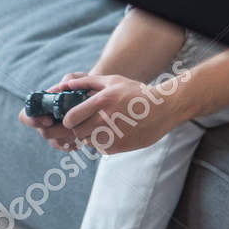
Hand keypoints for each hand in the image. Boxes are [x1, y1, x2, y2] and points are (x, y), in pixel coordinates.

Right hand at [18, 72, 95, 151]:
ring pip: (56, 142)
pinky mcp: (67, 141)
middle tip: (73, 126)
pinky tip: (85, 134)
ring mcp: (55, 133)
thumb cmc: (82, 84)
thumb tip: (64, 85)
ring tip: (83, 127)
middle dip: (59, 131)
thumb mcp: (78, 78)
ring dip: (69, 137)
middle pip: (44, 133)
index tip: (49, 120)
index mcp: (41, 105)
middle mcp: (44, 121)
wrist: (95, 95)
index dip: (33, 120)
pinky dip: (76, 142)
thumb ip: (71, 78)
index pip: (25, 116)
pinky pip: (67, 147)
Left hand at [25, 73, 175, 155]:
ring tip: (103, 126)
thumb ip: (87, 82)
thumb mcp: (113, 81)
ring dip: (90, 135)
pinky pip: (101, 148)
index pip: (71, 118)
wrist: (164, 109)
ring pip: (87, 141)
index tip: (72, 118)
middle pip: (77, 132)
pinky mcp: (119, 146)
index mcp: (102, 101)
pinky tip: (114, 132)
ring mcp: (113, 135)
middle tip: (87, 122)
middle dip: (79, 128)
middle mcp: (106, 119)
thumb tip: (65, 84)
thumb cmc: (136, 93)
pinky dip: (103, 142)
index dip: (68, 119)